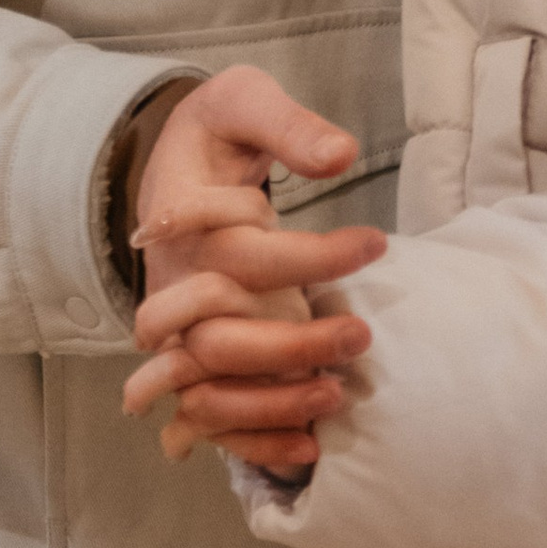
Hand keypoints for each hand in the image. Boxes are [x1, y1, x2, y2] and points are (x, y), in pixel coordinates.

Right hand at [119, 68, 384, 472]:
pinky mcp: (187, 356)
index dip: (313, 256)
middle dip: (293, 345)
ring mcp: (175, 326)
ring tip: (338, 392)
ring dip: (272, 401)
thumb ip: (287, 124)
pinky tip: (308, 446)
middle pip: (218, 335)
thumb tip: (339, 155)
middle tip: (363, 332)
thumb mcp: (242, 100)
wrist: (173, 163)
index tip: (376, 243)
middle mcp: (170, 282)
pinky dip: (252, 440)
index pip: (243, 253)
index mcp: (179, 219)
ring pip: (208, 387)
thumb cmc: (216, 131)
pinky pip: (207, 417)